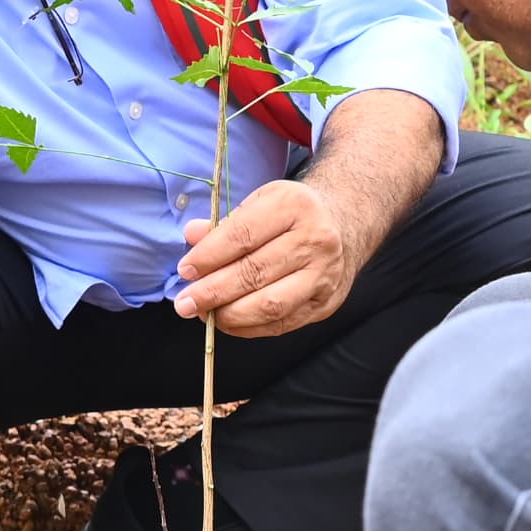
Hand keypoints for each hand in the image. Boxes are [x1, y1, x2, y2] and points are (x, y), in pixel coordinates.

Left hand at [175, 176, 364, 337]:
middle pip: (254, 273)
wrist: (345, 223)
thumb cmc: (292, 214)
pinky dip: (249, 327)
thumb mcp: (261, 203)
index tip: (185, 271)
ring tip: (204, 315)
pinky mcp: (325, 303)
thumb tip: (191, 235)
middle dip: (213, 292)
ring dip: (229, 315)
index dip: (209, 256)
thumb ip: (226, 223)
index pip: (243, 235)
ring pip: (270, 304)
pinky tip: (227, 322)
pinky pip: (282, 323)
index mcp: (293, 206)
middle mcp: (314, 240)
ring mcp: (323, 275)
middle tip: (186, 303)